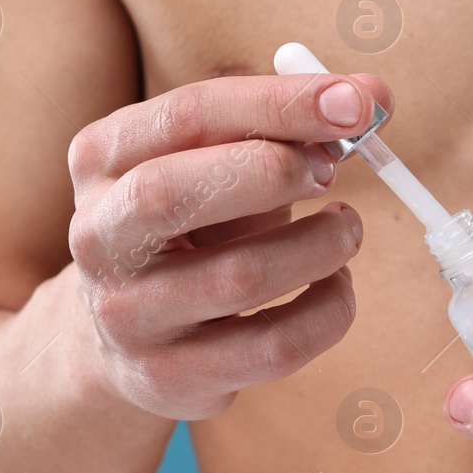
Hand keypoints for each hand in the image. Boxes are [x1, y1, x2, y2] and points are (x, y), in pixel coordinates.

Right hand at [67, 70, 390, 419]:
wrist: (125, 336)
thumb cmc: (195, 225)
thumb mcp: (224, 161)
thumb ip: (295, 123)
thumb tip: (373, 97)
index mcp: (104, 158)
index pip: (187, 115)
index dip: (278, 105)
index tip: (354, 104)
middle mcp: (99, 234)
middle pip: (172, 193)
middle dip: (274, 171)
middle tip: (332, 173)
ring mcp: (129, 314)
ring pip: (239, 277)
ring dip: (321, 246)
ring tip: (344, 231)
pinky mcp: (171, 375)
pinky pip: (274, 347)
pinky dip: (329, 310)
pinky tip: (336, 286)